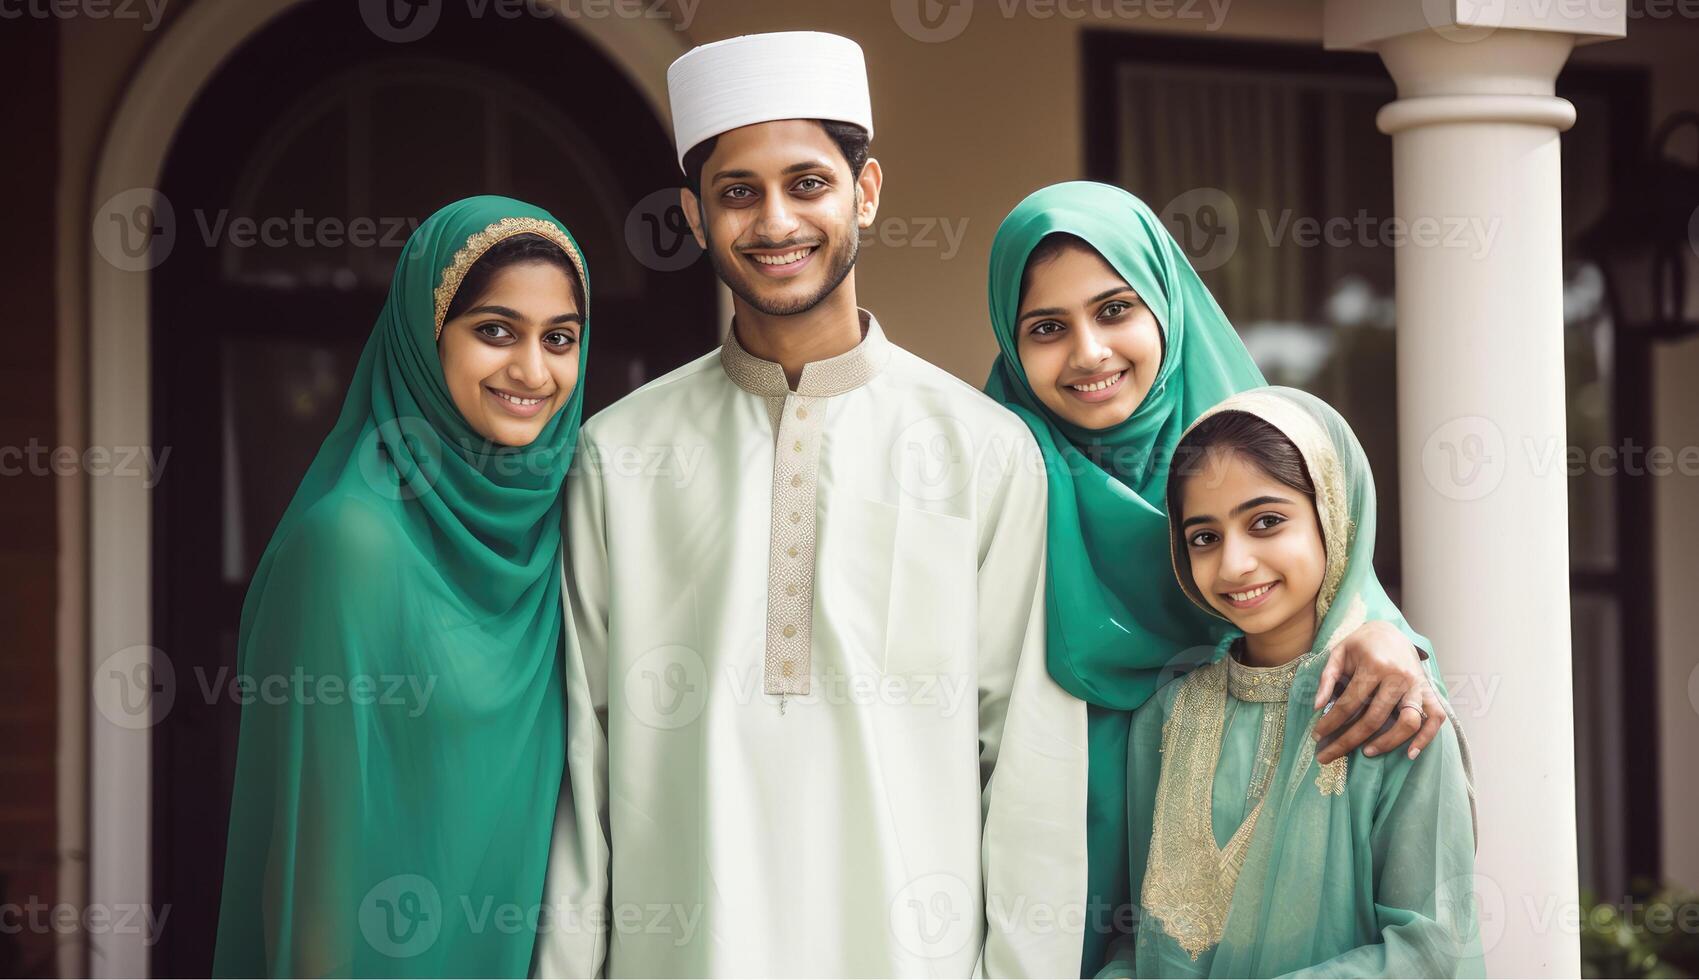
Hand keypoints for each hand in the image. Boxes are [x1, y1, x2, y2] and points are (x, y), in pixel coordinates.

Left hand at [1310, 620, 1447, 763]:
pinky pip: (1436, 718)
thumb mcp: (1338, 653)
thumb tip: (1317, 707)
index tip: (1317, 736)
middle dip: (1348, 741)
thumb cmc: (1361, 644)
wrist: (1390, 630)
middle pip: (1374, 719)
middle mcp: (1399, 677)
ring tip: (1367, 752)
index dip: (1331, 722)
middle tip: (1329, 755)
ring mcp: (1417, 685)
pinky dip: (1426, 738)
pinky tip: (1410, 753)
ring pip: (1408, 723)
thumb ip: (1327, 678)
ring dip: (1387, 743)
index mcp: (1374, 665)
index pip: (1349, 703)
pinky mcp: (1430, 690)